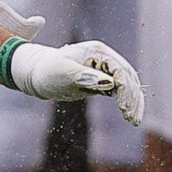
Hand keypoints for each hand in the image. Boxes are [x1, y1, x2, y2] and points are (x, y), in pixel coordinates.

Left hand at [7, 38, 144, 124]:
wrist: (38, 74)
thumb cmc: (48, 71)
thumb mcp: (63, 73)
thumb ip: (84, 76)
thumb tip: (108, 82)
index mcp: (97, 52)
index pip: (120, 70)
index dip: (125, 88)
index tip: (123, 107)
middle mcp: (105, 58)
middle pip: (128, 77)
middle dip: (132, 97)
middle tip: (130, 118)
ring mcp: (106, 69)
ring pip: (128, 84)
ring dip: (133, 101)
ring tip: (132, 120)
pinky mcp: (103, 80)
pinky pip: (121, 90)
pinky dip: (127, 102)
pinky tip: (129, 116)